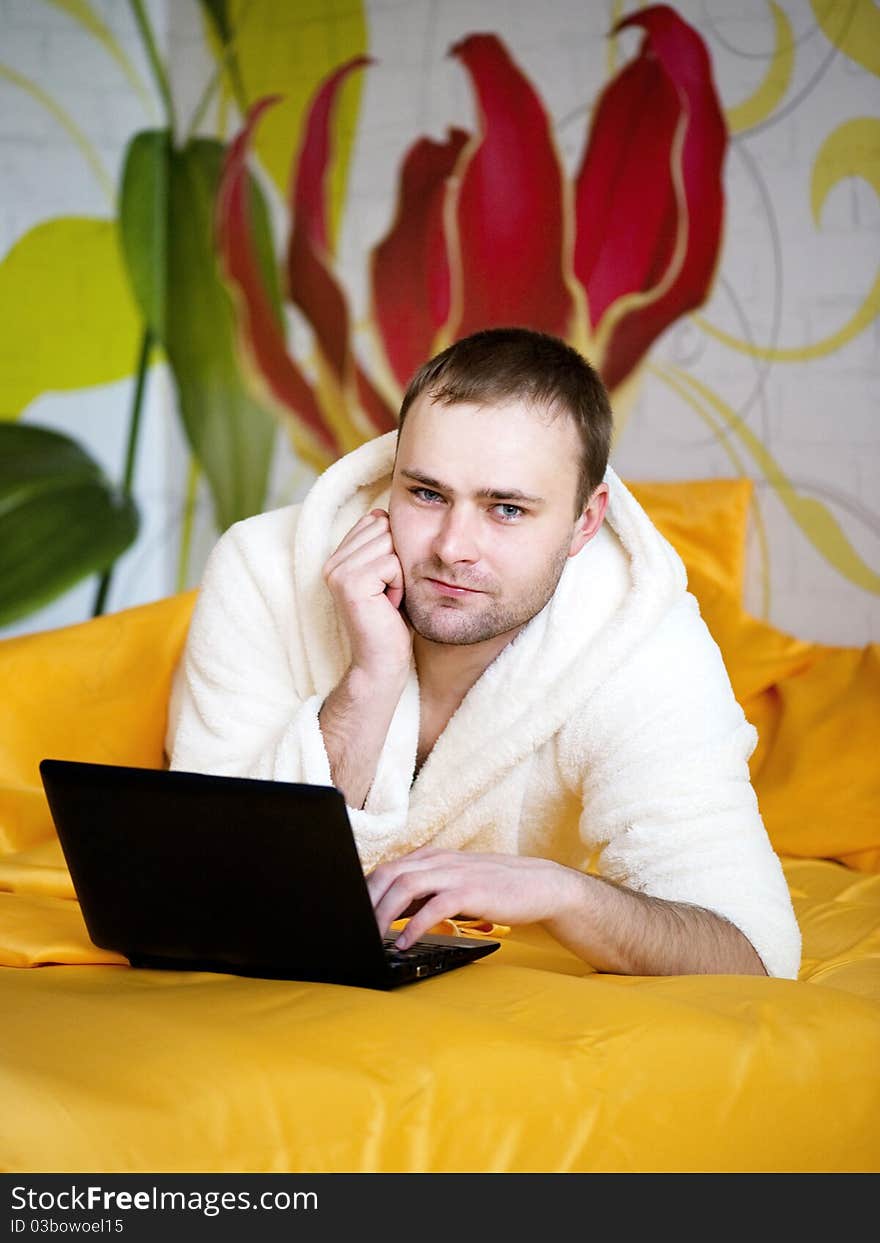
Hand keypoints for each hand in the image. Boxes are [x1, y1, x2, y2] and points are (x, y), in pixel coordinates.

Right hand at [322, 508, 411, 681]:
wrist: (382, 661)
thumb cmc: (392, 621)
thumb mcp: (388, 574)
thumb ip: (382, 544)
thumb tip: (385, 510)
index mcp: (337, 557)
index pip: (375, 520)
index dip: (392, 549)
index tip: (385, 582)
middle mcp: (332, 562)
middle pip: (383, 527)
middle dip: (397, 559)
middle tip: (387, 593)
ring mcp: (338, 571)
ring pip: (389, 543)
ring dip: (399, 573)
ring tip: (387, 599)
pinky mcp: (350, 583)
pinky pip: (392, 563)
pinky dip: (399, 585)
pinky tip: (388, 605)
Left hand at [367, 847, 579, 948]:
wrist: (539, 885)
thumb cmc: (493, 888)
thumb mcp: (452, 885)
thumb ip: (423, 894)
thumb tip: (387, 914)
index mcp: (431, 857)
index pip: (386, 868)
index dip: (363, 890)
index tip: (349, 914)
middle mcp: (439, 860)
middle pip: (388, 874)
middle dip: (366, 901)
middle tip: (353, 928)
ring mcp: (455, 873)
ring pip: (405, 886)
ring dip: (383, 914)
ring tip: (372, 937)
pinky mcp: (471, 891)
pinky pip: (434, 906)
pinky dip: (413, 926)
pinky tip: (404, 943)